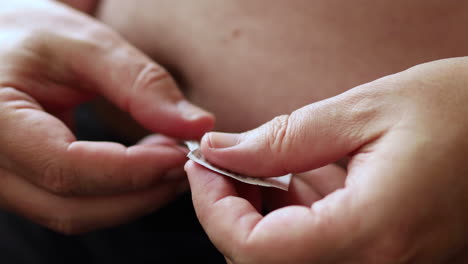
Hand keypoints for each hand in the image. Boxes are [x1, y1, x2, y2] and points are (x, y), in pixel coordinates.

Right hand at [0, 0, 213, 233]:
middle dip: (141, 192)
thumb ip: (140, 83)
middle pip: (73, 207)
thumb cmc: (30, 37)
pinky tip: (146, 166)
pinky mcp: (24, 185)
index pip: (66, 168)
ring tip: (170, 160)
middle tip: (186, 160)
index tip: (181, 154)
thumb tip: (195, 125)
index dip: (132, 170)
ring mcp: (4, 183)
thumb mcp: (84, 45)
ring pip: (75, 214)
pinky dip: (117, 194)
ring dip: (133, 198)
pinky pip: (73, 206)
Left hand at [186, 58, 467, 262]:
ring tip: (268, 167)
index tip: (203, 168)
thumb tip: (222, 151)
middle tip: (231, 164)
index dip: (213, 210)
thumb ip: (283, 139)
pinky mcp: (388, 258)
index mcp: (371, 232)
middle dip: (232, 214)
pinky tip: (300, 180)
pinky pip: (319, 253)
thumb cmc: (460, 110)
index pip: (255, 251)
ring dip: (260, 218)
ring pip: (288, 262)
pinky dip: (292, 221)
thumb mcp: (364, 111)